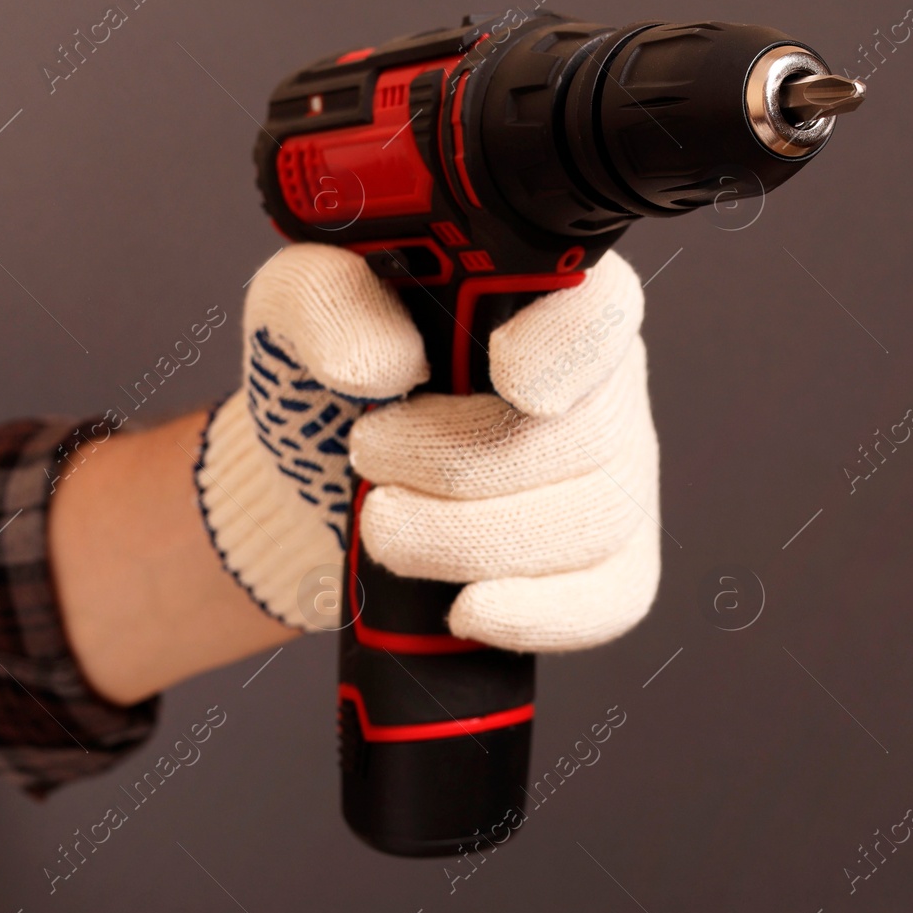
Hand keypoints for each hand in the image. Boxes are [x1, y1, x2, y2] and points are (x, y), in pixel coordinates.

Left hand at [195, 244, 658, 651]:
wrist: (317, 479)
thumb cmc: (326, 378)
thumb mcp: (296, 313)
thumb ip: (328, 306)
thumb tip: (386, 360)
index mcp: (544, 299)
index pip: (602, 309)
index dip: (568, 348)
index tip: (504, 374)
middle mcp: (602, 382)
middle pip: (589, 435)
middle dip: (465, 465)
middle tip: (370, 459)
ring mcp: (616, 475)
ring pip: (594, 521)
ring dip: (471, 540)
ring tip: (381, 528)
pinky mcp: (609, 560)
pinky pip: (611, 597)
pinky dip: (538, 613)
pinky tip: (466, 609)